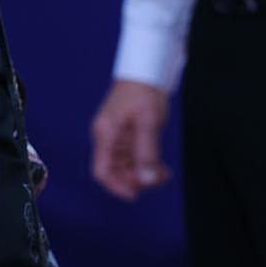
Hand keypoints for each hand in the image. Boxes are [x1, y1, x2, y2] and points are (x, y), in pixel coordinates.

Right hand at [90, 78, 170, 199]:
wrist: (146, 71)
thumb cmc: (144, 92)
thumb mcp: (148, 122)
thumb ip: (147, 152)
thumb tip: (148, 181)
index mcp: (106, 134)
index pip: (102, 170)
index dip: (115, 186)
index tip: (134, 195)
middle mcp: (108, 138)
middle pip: (114, 171)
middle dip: (135, 180)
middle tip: (159, 180)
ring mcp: (117, 138)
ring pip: (126, 167)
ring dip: (143, 174)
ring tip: (164, 174)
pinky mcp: (127, 136)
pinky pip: (134, 158)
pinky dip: (147, 166)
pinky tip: (162, 168)